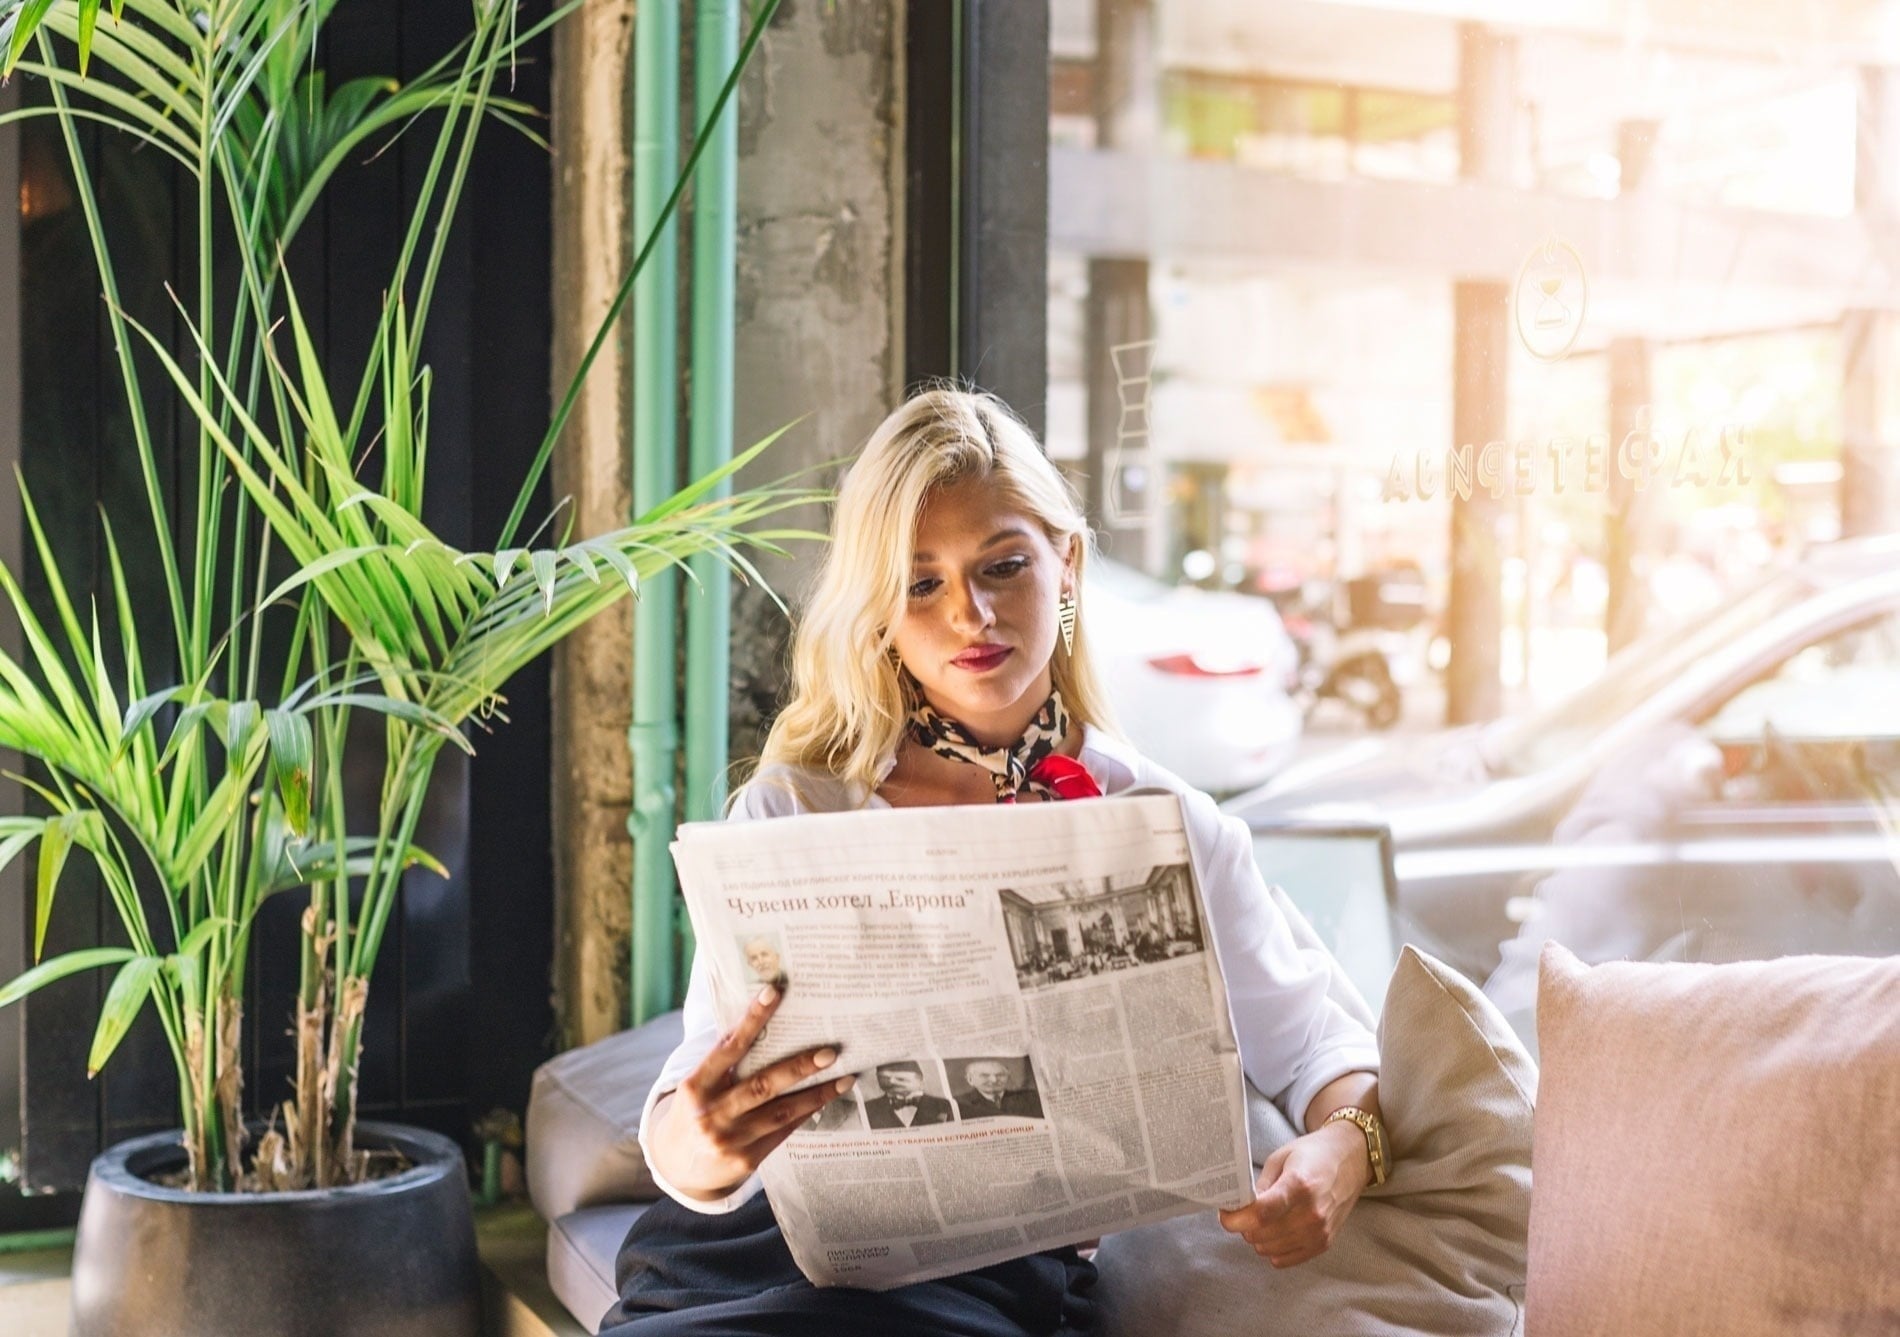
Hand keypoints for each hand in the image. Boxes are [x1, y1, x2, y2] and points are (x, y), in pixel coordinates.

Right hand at [645, 984, 852, 1201]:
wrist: (678, 1169)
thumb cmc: (694, 1113)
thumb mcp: (697, 1086)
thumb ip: (724, 1062)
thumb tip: (764, 1022)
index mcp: (695, 1087)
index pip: (728, 1047)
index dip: (751, 1019)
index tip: (774, 992)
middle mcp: (712, 1114)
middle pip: (762, 1084)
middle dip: (799, 1067)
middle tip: (830, 1052)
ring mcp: (730, 1140)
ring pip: (782, 1111)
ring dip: (817, 1094)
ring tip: (846, 1078)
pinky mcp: (746, 1160)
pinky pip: (784, 1132)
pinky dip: (806, 1114)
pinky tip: (826, 1099)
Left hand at [1217, 1121, 1369, 1267]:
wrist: (1351, 1160)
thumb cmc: (1314, 1154)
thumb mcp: (1281, 1158)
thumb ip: (1260, 1185)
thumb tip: (1240, 1208)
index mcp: (1299, 1186)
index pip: (1260, 1214)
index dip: (1235, 1218)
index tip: (1225, 1213)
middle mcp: (1312, 1213)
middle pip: (1261, 1235)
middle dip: (1244, 1225)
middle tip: (1244, 1211)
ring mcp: (1320, 1232)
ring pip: (1268, 1250)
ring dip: (1257, 1237)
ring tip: (1262, 1218)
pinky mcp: (1324, 1244)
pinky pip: (1283, 1260)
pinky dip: (1272, 1248)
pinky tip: (1275, 1230)